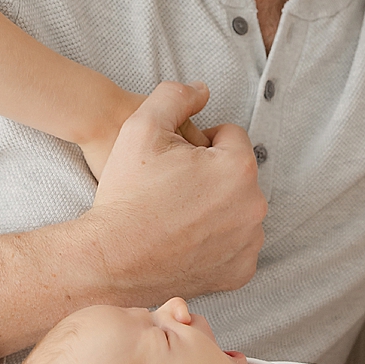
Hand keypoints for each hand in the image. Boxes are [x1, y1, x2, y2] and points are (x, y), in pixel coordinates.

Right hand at [79, 81, 263, 299]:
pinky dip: (216, 241)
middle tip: (171, 187)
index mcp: (237, 168)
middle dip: (210, 174)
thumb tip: (202, 89)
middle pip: (236, 174)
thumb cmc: (127, 193)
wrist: (111, 258)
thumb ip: (176, 95)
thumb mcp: (141, 127)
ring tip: (176, 215)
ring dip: (216, 206)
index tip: (173, 160)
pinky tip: (185, 240)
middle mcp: (253, 207)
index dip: (198, 142)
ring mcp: (248, 244)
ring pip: (237, 209)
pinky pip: (235, 245)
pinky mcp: (239, 273)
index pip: (230, 137)